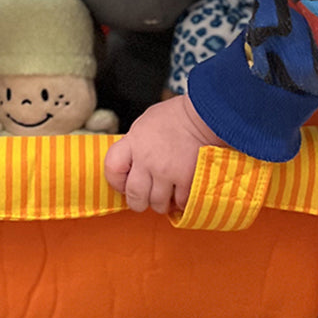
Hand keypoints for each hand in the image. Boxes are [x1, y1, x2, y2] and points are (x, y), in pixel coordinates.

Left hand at [104, 95, 226, 213]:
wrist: (206, 114)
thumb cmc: (177, 116)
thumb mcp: (145, 124)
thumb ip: (135, 144)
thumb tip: (131, 164)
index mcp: (134, 142)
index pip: (112, 169)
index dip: (116, 181)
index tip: (124, 183)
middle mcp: (147, 159)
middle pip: (134, 195)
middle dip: (139, 201)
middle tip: (146, 197)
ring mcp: (167, 171)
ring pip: (157, 204)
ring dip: (162, 203)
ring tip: (168, 193)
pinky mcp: (187, 179)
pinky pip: (180, 203)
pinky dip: (182, 201)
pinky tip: (183, 191)